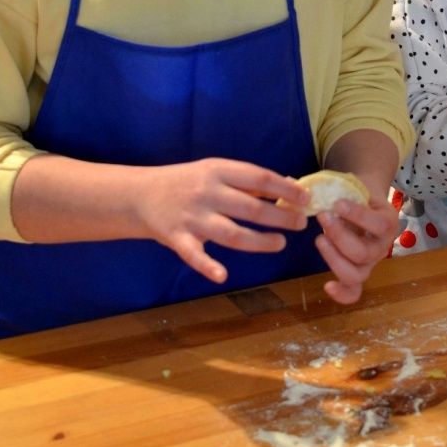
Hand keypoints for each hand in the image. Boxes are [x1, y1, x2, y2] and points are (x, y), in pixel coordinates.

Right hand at [136, 158, 309, 282]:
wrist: (140, 194)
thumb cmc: (187, 182)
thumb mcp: (215, 171)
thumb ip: (248, 181)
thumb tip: (289, 184)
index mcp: (218, 171)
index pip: (259, 178)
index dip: (285, 189)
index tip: (306, 198)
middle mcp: (206, 192)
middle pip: (250, 207)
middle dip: (280, 216)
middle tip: (300, 224)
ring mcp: (191, 216)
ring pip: (230, 233)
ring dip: (259, 241)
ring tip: (280, 243)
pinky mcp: (176, 238)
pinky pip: (194, 254)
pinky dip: (207, 266)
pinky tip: (223, 275)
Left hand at [314, 191, 398, 304]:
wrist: (364, 202)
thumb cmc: (357, 194)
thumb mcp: (354, 186)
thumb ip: (337, 188)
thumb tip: (304, 188)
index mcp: (388, 222)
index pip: (379, 225)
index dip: (358, 216)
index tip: (337, 202)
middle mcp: (382, 246)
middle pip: (364, 253)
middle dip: (339, 236)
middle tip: (322, 216)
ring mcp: (370, 263)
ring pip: (357, 274)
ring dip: (334, 259)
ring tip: (319, 239)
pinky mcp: (357, 273)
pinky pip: (354, 291)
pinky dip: (342, 294)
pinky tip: (327, 286)